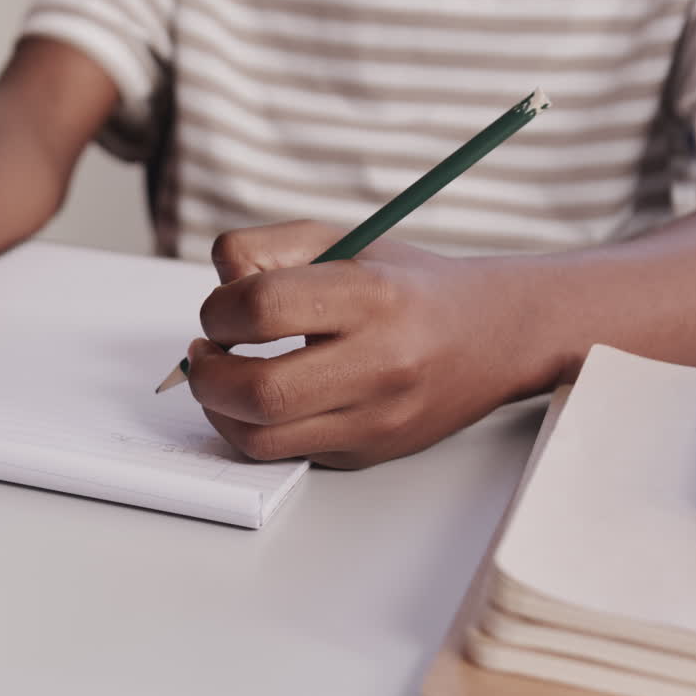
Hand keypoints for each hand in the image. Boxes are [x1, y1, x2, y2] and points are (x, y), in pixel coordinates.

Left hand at [188, 220, 555, 468]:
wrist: (490, 337)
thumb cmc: (406, 286)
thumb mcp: (343, 241)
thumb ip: (267, 247)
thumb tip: (218, 280)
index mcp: (371, 298)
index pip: (262, 308)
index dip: (218, 309)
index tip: (221, 308)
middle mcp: (379, 364)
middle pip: (257, 390)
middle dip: (206, 374)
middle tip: (205, 352)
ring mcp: (374, 419)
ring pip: (261, 438)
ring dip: (219, 409)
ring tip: (222, 377)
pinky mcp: (365, 453)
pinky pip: (284, 454)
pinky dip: (252, 428)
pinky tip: (256, 399)